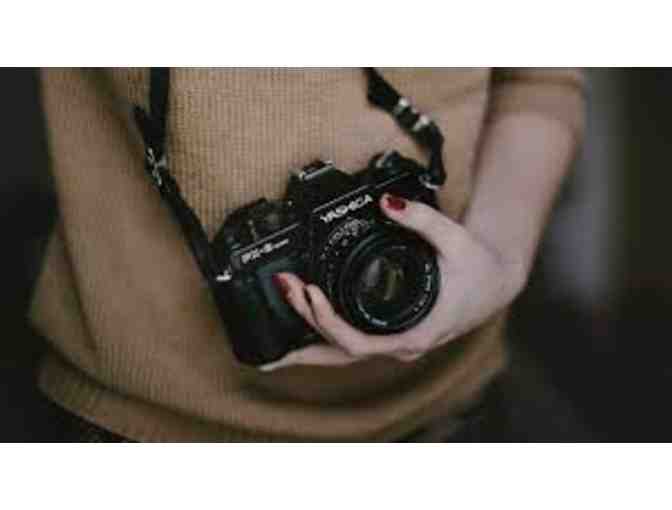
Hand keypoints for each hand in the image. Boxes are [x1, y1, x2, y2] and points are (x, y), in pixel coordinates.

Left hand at [260, 193, 526, 370]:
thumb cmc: (479, 269)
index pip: (357, 344)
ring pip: (343, 355)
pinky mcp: (391, 335)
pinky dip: (324, 338)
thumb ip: (422, 219)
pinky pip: (351, 345)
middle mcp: (401, 346)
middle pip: (340, 354)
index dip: (327, 322)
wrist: (496, 283)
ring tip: (276, 328)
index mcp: (415, 332)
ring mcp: (395, 344)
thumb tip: (387, 203)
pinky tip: (303, 327)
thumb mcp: (455, 239)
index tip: (309, 293)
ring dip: (309, 339)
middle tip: (284, 290)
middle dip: (305, 328)